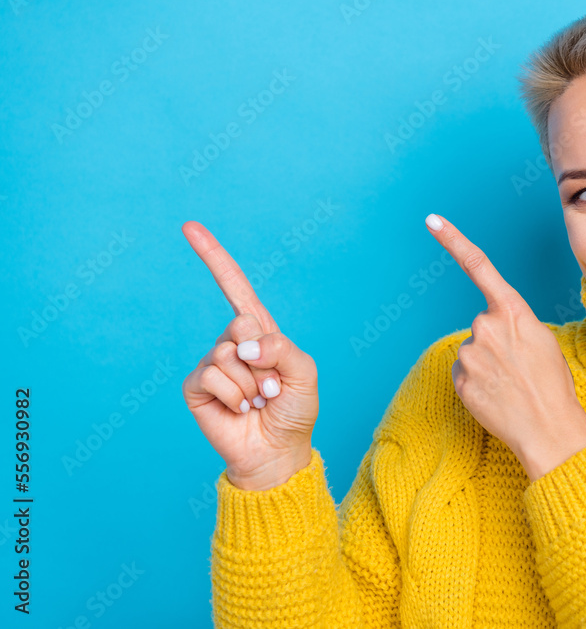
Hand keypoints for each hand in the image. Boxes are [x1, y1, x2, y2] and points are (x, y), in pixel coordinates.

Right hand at [181, 221, 317, 490]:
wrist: (276, 451)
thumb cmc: (294, 411)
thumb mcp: (305, 373)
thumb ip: (282, 348)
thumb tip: (242, 343)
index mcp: (260, 331)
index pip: (235, 287)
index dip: (213, 257)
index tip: (188, 227)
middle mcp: (233, 342)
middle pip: (240, 323)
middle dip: (264, 358)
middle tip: (272, 386)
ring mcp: (213, 362)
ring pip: (228, 355)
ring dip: (252, 383)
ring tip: (257, 401)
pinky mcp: (196, 386)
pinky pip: (214, 376)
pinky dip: (234, 395)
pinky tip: (239, 410)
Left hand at [424, 213, 585, 482]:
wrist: (549, 430)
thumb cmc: (553, 385)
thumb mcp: (542, 339)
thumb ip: (514, 324)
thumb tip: (491, 332)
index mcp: (513, 311)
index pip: (478, 266)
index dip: (453, 240)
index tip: (431, 220)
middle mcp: (486, 326)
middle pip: (481, 325)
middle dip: (496, 342)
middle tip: (520, 366)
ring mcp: (471, 354)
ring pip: (472, 352)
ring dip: (486, 365)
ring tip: (511, 384)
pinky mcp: (460, 380)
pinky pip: (464, 375)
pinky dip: (477, 384)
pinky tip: (497, 396)